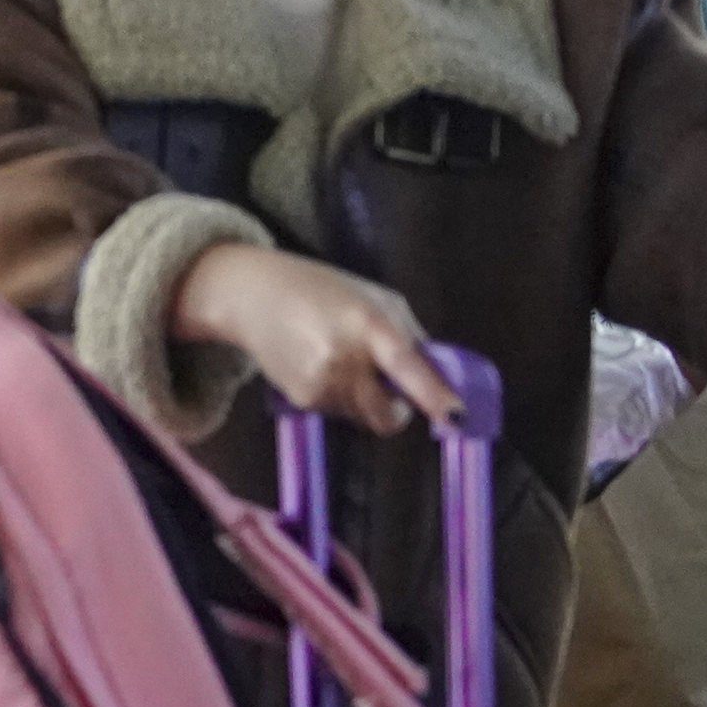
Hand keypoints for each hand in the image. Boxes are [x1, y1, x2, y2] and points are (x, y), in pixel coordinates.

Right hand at [170, 245, 459, 433]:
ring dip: (364, 398)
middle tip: (389, 384)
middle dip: (398, 409)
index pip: (404, 366)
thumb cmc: (319, 288)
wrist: (249, 295)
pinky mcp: (300, 399)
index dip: (433, 395)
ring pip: (364, 416)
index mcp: (366, 322)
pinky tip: (317, 364)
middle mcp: (341, 358)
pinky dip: (339, 396)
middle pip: (387, 414)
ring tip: (338, 358)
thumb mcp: (373, 296)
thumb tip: (440, 375)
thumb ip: (408, 334)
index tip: (457, 419)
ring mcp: (318, 383)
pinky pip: (339, 412)